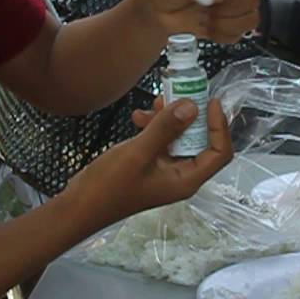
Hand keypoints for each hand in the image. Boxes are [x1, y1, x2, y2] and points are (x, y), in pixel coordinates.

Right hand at [65, 96, 232, 228]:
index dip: (220, 127)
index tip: (210, 101)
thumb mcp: (138, 153)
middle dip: (191, 116)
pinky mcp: (149, 163)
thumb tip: (192, 106)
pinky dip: (153, 126)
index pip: (219, 153)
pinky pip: (160, 139)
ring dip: (169, 118)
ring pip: (179, 136)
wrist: (79, 205)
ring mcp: (164, 169)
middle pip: (200, 141)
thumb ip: (166, 129)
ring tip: (153, 103)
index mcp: (186, 179)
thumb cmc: (109, 185)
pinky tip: (137, 116)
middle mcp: (180, 174)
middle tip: (180, 93)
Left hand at [136, 0, 259, 42]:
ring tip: (203, 19)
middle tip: (205, 9)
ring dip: (224, 23)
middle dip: (227, 8)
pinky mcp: (234, 25)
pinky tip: (205, 27)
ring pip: (250, 18)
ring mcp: (237, 4)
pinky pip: (238, 34)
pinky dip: (220, 35)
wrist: (160, 8)